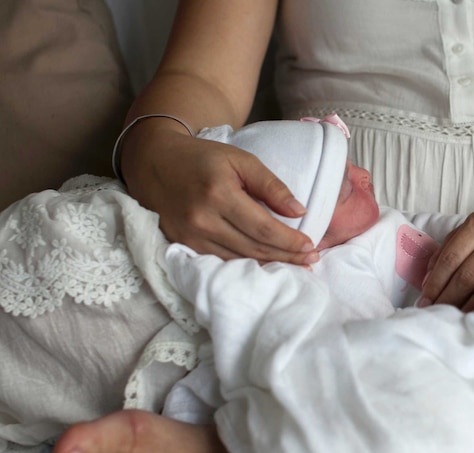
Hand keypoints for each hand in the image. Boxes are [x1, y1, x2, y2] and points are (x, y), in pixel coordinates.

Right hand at [125, 127, 317, 263]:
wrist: (155, 162)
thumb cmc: (204, 158)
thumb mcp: (241, 160)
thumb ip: (271, 185)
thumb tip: (299, 212)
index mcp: (220, 193)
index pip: (263, 228)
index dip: (290, 241)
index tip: (311, 246)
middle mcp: (203, 219)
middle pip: (254, 248)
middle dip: (286, 257)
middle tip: (311, 261)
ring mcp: (190, 235)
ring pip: (239, 260)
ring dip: (270, 265)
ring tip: (296, 266)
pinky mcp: (183, 244)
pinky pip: (221, 261)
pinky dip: (246, 265)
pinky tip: (265, 265)